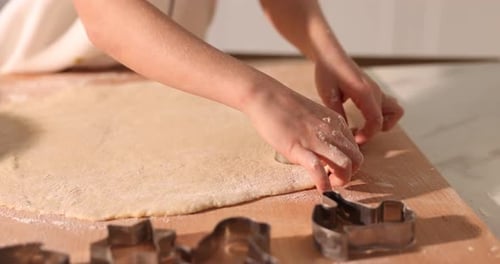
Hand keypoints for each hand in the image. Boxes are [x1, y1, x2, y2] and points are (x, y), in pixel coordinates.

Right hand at [244, 79, 362, 190]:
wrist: (265, 97)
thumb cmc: (285, 106)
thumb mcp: (314, 116)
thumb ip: (323, 131)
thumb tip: (323, 149)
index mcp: (336, 123)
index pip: (355, 149)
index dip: (349, 164)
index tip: (335, 169)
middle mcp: (331, 132)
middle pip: (356, 159)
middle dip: (348, 174)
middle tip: (333, 178)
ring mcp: (316, 140)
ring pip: (345, 165)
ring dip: (341, 180)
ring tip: (329, 184)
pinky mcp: (299, 148)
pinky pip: (318, 170)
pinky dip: (324, 184)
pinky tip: (321, 189)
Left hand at [315, 57, 403, 143]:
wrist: (330, 55)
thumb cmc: (328, 72)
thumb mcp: (328, 95)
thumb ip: (338, 114)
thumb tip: (345, 133)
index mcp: (365, 93)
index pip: (376, 120)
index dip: (368, 135)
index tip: (355, 141)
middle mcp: (375, 92)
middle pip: (391, 117)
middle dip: (375, 130)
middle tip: (357, 134)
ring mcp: (376, 91)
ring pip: (394, 111)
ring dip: (383, 122)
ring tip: (363, 126)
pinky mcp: (373, 91)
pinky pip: (386, 106)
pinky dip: (380, 116)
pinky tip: (361, 118)